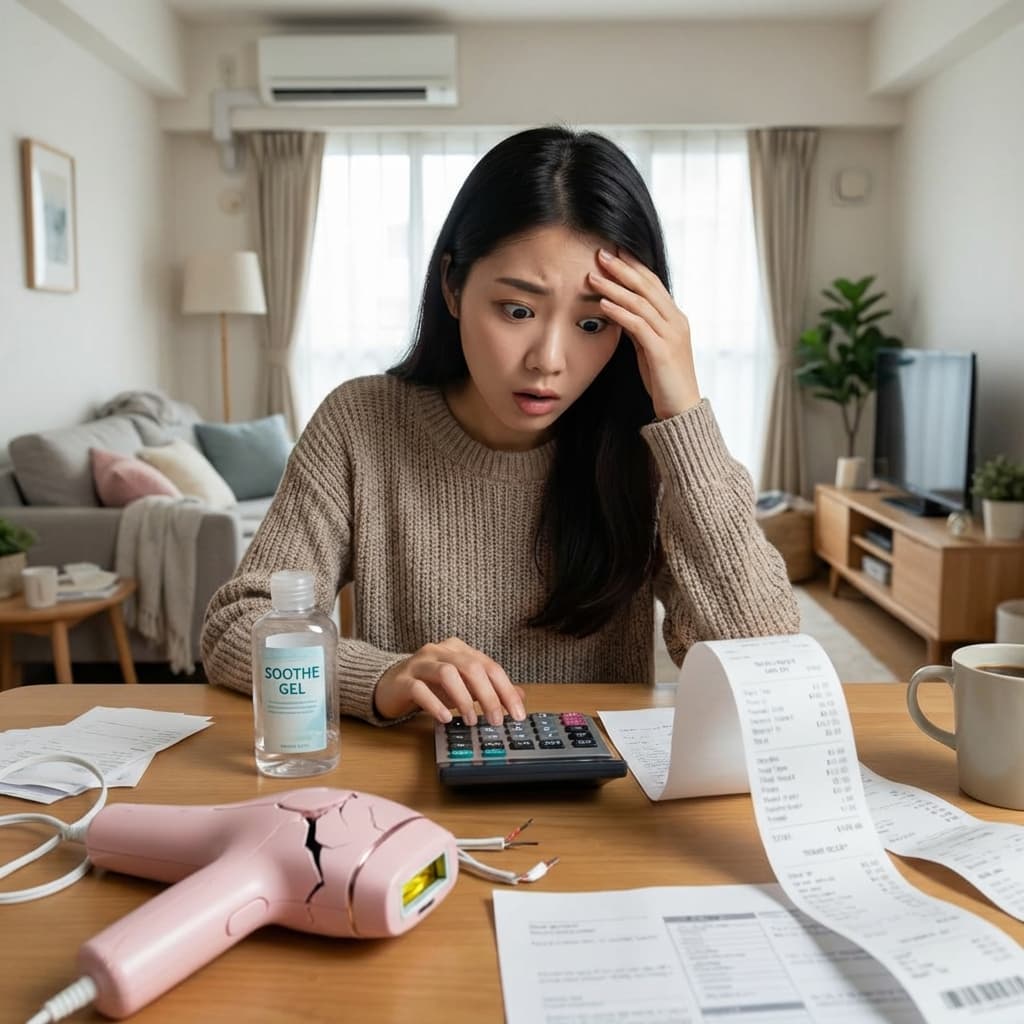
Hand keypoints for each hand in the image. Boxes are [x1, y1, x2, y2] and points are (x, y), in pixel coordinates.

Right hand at [373, 637, 525, 724]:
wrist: (388, 685)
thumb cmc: (429, 685)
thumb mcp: (462, 686)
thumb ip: (489, 689)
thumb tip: (520, 696)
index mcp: (458, 649)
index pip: (489, 666)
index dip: (506, 690)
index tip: (517, 713)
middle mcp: (440, 651)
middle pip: (471, 667)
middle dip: (488, 695)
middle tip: (496, 720)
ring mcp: (420, 663)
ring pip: (447, 673)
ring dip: (463, 698)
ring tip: (471, 720)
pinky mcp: (402, 680)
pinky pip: (420, 689)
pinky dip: (435, 704)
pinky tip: (444, 718)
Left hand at [588, 248, 700, 419]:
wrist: (681, 409)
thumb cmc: (664, 380)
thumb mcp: (650, 348)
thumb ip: (639, 328)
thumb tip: (619, 310)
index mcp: (675, 318)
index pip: (653, 284)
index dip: (633, 266)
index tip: (613, 252)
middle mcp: (676, 322)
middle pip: (647, 286)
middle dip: (622, 268)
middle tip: (601, 253)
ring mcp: (671, 336)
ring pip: (641, 303)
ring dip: (615, 288)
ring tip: (593, 277)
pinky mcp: (662, 352)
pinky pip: (639, 326)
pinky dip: (620, 313)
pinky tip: (603, 305)